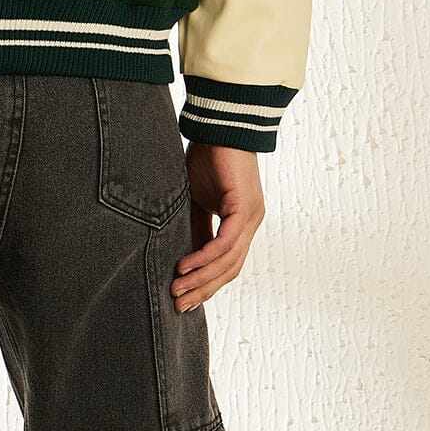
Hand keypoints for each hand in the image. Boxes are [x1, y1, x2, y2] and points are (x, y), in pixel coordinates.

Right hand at [171, 143, 265, 311]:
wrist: (219, 125)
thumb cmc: (207, 157)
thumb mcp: (195, 199)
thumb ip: (195, 227)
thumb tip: (185, 257)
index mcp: (241, 223)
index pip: (227, 264)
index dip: (207, 284)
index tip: (185, 300)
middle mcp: (251, 224)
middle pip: (230, 270)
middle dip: (203, 290)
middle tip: (178, 306)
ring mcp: (251, 217)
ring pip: (229, 261)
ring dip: (202, 279)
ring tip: (177, 291)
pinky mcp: (245, 208)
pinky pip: (226, 242)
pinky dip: (205, 257)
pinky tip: (186, 267)